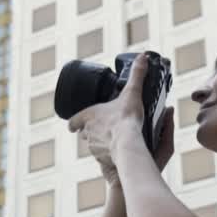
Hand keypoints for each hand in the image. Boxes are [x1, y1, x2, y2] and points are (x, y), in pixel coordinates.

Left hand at [67, 53, 174, 185]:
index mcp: (89, 116)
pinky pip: (101, 157)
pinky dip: (107, 155)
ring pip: (92, 146)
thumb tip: (143, 57)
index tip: (75, 124)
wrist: (128, 143)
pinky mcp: (100, 158)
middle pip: (84, 133)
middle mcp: (87, 132)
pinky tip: (116, 153)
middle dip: (90, 132)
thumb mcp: (132, 93)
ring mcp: (93, 147)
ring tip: (112, 141)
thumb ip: (137, 75)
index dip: (75, 122)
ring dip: (99, 144)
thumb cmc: (126, 118)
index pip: (74, 121)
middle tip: (103, 129)